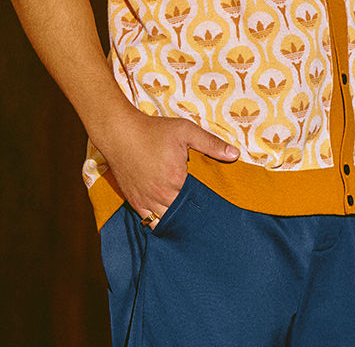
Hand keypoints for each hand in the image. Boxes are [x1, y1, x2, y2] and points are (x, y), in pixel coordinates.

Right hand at [98, 110, 238, 227]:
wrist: (120, 133)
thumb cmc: (153, 131)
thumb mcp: (185, 131)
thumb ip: (210, 143)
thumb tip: (235, 154)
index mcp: (177, 179)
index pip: (199, 201)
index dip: (209, 204)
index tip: (218, 206)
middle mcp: (162, 195)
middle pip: (185, 215)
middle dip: (195, 216)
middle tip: (208, 219)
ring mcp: (147, 201)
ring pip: (168, 222)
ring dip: (179, 222)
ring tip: (192, 223)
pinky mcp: (135, 202)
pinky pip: (150, 222)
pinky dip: (161, 224)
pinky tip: (171, 223)